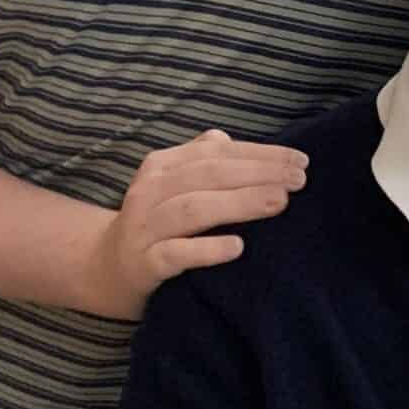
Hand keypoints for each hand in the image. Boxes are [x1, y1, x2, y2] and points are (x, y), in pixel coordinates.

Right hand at [85, 129, 307, 318]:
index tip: (301, 161)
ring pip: (194, 209)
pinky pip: (176, 255)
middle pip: (209, 175)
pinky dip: (207, 249)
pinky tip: (238, 246)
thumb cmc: (157, 222)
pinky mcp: (144, 263)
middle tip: (299, 180)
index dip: (261, 154)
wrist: (107, 268)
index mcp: (162, 166)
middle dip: (259, 174)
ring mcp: (145, 228)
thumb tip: (228, 139)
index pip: (217, 153)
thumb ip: (201, 160)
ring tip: (280, 202)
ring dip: (240, 203)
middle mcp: (150, 191)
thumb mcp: (174, 184)